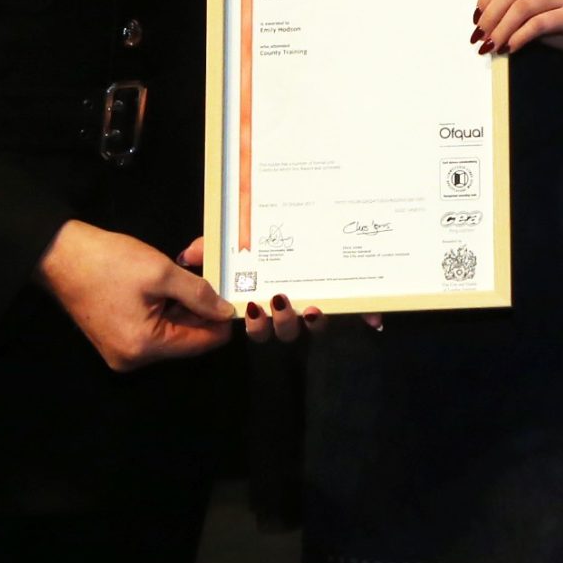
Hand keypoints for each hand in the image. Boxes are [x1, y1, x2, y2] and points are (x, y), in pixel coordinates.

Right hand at [40, 220, 230, 370]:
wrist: (59, 255)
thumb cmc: (108, 262)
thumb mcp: (161, 272)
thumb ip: (200, 294)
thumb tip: (226, 312)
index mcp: (145, 347)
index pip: (203, 343)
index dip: (222, 318)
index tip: (233, 291)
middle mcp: (134, 358)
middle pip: (188, 336)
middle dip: (202, 304)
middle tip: (206, 268)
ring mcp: (123, 350)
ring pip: (173, 328)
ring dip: (185, 301)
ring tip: (188, 265)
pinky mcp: (117, 337)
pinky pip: (155, 325)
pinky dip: (167, 304)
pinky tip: (168, 279)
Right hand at [176, 236, 364, 343]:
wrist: (322, 229)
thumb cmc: (265, 244)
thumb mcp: (239, 244)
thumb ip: (212, 248)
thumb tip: (188, 254)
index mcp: (269, 304)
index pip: (260, 327)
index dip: (258, 325)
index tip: (256, 305)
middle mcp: (295, 311)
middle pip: (287, 332)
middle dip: (282, 324)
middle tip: (280, 301)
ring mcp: (322, 308)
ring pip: (318, 327)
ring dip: (315, 322)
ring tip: (313, 307)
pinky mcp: (349, 301)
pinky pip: (359, 313)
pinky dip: (367, 315)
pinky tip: (375, 319)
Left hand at [476, 0, 562, 67]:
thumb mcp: (536, 10)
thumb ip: (513, 6)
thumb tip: (481, 20)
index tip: (476, 17)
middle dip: (490, 15)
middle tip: (480, 36)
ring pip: (522, 7)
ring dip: (502, 29)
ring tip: (492, 45)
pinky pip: (539, 24)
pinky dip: (520, 37)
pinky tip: (511, 47)